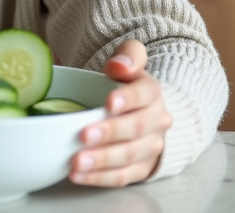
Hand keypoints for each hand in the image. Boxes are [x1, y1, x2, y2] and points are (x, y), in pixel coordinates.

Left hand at [70, 40, 171, 186]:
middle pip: (137, 129)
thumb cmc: (126, 84)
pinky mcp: (140, 169)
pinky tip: (78, 176)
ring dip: (102, 161)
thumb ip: (129, 55)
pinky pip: (122, 177)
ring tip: (77, 162)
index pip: (144, 94)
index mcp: (152, 92)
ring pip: (129, 156)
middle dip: (110, 133)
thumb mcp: (129, 61)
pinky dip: (99, 178)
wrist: (142, 112)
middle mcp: (157, 121)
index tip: (109, 102)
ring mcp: (150, 147)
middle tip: (84, 135)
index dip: (128, 99)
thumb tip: (119, 65)